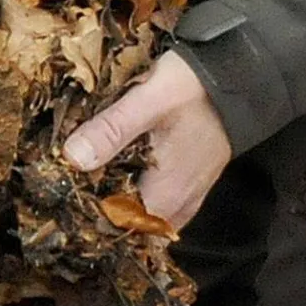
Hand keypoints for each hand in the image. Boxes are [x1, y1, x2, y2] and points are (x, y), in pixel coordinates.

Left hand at [60, 50, 233, 227]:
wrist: (242, 74)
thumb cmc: (194, 87)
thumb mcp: (147, 101)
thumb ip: (111, 130)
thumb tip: (71, 158)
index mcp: (165, 195)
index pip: (119, 230)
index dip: (88, 220)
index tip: (62, 198)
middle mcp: (179, 205)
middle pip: (132, 228)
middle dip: (100, 213)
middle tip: (67, 187)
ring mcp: (189, 195)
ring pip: (146, 218)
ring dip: (119, 205)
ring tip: (87, 182)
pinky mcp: (192, 181)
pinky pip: (160, 204)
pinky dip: (138, 196)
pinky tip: (119, 175)